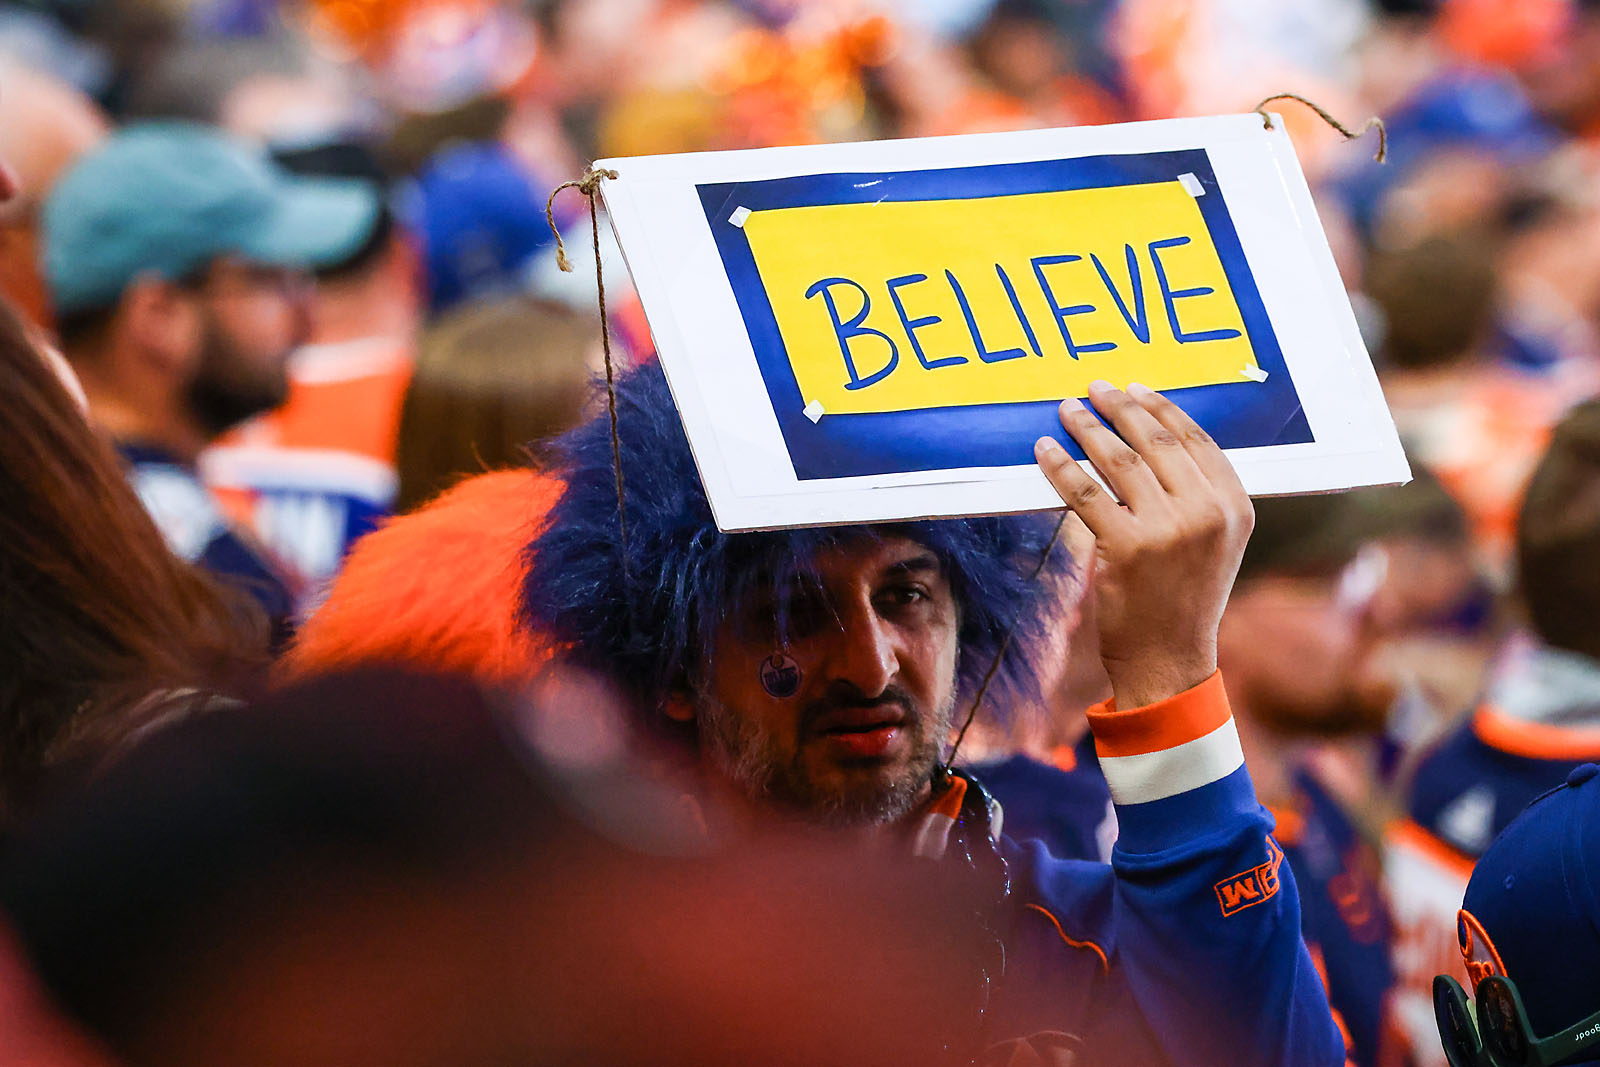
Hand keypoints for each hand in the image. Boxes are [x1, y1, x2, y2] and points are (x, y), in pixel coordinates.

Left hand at [1034, 379, 1253, 707]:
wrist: (1169, 658)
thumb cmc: (1183, 598)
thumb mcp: (1214, 543)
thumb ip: (1199, 495)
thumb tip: (1153, 438)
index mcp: (1236, 506)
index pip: (1196, 440)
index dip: (1161, 408)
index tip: (1134, 388)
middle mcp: (1207, 512)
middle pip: (1156, 442)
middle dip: (1120, 408)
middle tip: (1094, 388)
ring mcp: (1168, 530)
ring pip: (1118, 461)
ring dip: (1088, 428)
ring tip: (1068, 410)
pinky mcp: (1126, 548)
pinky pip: (1085, 492)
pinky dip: (1061, 466)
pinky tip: (1045, 449)